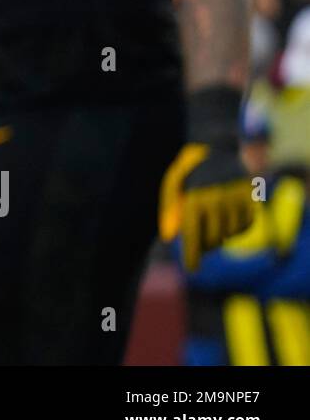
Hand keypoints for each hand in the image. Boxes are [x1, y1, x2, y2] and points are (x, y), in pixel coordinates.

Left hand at [160, 142, 254, 271]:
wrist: (217, 150)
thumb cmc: (189, 171)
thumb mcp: (171, 187)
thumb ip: (168, 210)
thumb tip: (168, 236)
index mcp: (195, 197)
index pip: (193, 235)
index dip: (191, 254)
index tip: (192, 269)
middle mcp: (218, 201)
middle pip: (212, 240)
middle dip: (202, 244)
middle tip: (196, 241)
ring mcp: (238, 201)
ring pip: (229, 235)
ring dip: (217, 235)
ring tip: (208, 223)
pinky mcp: (252, 202)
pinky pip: (244, 227)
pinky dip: (234, 227)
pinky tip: (224, 216)